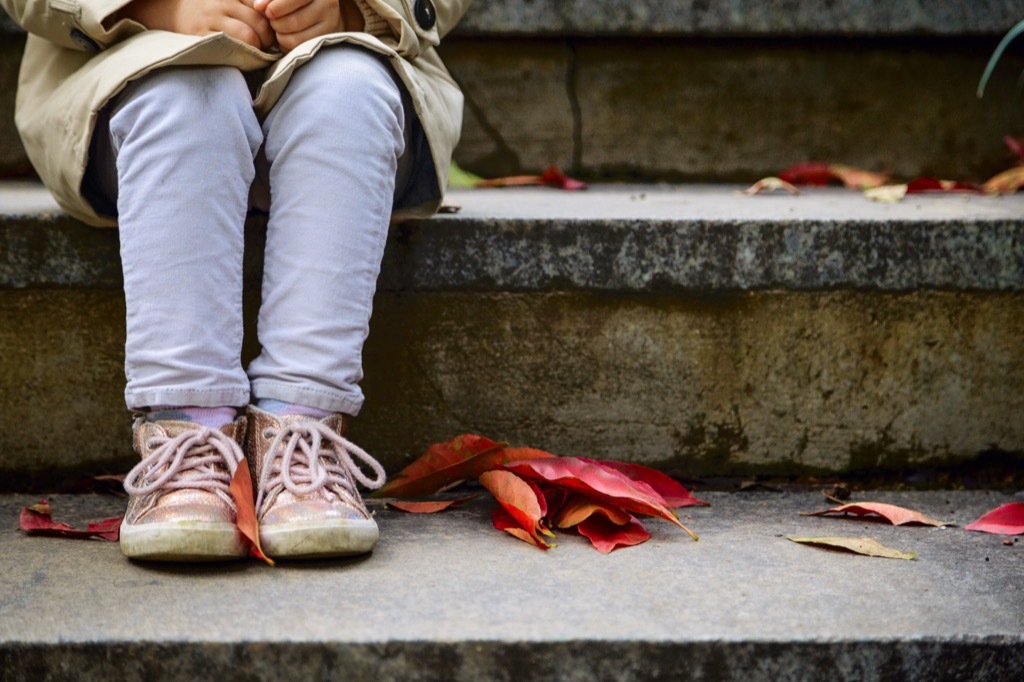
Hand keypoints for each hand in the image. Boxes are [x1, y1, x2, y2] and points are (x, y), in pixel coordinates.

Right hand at [120, 0, 274, 50]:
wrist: (168, 11)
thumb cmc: (207, 8)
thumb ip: (249, 4)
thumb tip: (274, 18)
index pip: (261, 6)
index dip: (273, 22)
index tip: (275, 31)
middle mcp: (221, 3)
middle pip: (259, 23)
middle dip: (270, 39)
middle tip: (270, 47)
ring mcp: (211, 20)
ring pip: (247, 36)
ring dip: (258, 49)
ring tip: (258, 54)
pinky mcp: (202, 37)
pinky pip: (229, 48)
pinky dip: (242, 56)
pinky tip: (244, 58)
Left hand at [254, 0, 362, 52]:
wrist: (320, 7)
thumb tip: (258, 7)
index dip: (276, 7)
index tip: (265, 11)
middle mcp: (328, 4)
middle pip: (292, 22)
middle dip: (275, 24)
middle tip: (273, 21)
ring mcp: (330, 24)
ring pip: (294, 39)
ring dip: (279, 36)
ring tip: (279, 28)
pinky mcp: (326, 40)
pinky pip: (298, 49)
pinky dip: (286, 45)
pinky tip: (286, 36)